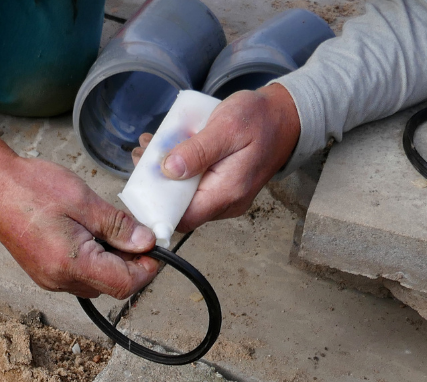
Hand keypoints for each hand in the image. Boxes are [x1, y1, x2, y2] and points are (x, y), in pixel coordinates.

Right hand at [0, 150, 159, 298]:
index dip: (146, 268)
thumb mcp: (83, 201)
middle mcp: (59, 281)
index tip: (153, 247)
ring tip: (105, 229)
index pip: (125, 284)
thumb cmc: (30, 188)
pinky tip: (86, 234)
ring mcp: (49, 280)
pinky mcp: (43, 273)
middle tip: (132, 232)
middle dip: (129, 264)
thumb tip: (146, 243)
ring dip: (109, 262)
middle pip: (112, 286)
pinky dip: (91, 260)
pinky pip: (78, 276)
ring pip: (95, 282)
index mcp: (72, 265)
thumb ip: (118, 226)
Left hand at [132, 84, 300, 233]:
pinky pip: (196, 187)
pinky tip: (169, 149)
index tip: (141, 182)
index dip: (157, 207)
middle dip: (156, 186)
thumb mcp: (226, 127)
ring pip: (186, 197)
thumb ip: (198, 151)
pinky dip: (179, 170)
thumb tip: (168, 170)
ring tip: (151, 147)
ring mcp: (225, 197)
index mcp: (227, 193)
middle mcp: (226, 203)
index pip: (183, 219)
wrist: (286, 117)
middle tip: (143, 155)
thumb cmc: (260, 119)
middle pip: (181, 209)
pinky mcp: (223, 187)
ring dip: (165, 176)